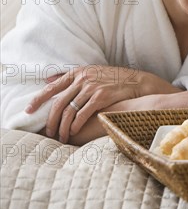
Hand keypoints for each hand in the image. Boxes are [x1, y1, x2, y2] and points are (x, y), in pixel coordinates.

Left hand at [26, 65, 179, 142]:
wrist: (138, 82)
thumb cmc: (114, 80)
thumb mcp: (92, 73)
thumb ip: (71, 77)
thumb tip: (48, 79)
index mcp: (78, 72)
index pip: (51, 87)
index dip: (38, 100)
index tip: (28, 111)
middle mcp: (83, 78)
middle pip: (58, 102)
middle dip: (50, 120)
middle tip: (48, 132)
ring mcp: (92, 87)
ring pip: (69, 110)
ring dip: (62, 127)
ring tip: (61, 136)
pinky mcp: (101, 96)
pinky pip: (82, 114)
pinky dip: (75, 124)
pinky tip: (73, 132)